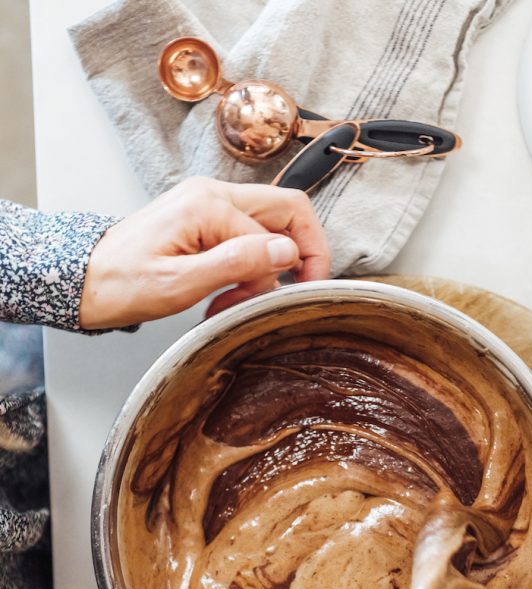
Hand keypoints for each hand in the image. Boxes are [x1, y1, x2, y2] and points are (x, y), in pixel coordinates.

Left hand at [79, 178, 330, 329]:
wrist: (85, 280)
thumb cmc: (123, 284)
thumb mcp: (182, 283)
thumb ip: (237, 263)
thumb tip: (286, 251)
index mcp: (209, 204)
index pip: (281, 228)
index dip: (293, 267)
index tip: (294, 297)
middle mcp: (212, 193)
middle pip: (286, 211)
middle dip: (297, 256)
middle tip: (286, 294)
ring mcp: (208, 202)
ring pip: (267, 227)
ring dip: (264, 268)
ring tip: (236, 302)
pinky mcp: (203, 217)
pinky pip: (244, 236)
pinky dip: (246, 267)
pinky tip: (226, 292)